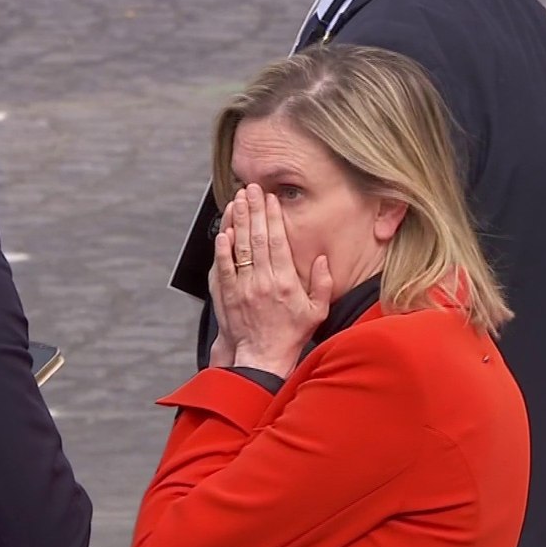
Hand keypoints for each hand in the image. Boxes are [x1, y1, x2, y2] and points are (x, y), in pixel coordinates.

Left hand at [213, 184, 332, 378]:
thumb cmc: (290, 335)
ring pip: (240, 247)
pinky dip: (223, 247)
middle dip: (254, 209)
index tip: (271, 199)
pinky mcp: (228, 294)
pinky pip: (224, 266)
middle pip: (258, 238)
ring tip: (238, 199)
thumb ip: (322, 284)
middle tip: (251, 188)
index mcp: (286, 283)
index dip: (274, 217)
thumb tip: (322, 259)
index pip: (278, 241)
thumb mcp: (317, 311)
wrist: (261, 358)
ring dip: (239, 220)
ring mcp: (243, 287)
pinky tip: (224, 230)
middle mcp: (263, 281)